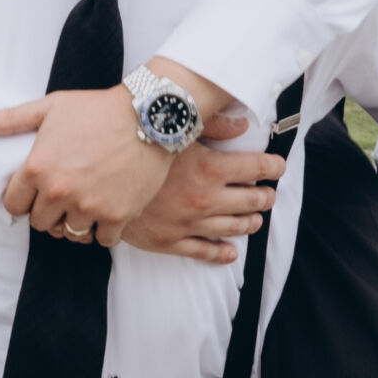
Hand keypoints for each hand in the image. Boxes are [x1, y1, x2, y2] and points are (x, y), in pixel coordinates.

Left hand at [0, 85, 168, 244]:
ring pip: (70, 235)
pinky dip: (103, 231)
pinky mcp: (117, 216)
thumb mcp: (50, 107)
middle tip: (62, 199)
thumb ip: (10, 119)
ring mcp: (89, 206)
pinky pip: (102, 240)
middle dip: (48, 213)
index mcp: (38, 168)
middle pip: (40, 224)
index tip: (34, 196)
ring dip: (74, 224)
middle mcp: (60, 192)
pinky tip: (107, 212)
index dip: (22, 201)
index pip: (14, 206)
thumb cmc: (97, 109)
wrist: (149, 116)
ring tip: (83, 207)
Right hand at [124, 115, 284, 263]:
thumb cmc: (138, 148)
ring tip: (255, 219)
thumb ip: (214, 125)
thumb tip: (243, 124)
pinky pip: (205, 251)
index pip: (257, 167)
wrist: (100, 179)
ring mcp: (190, 223)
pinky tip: (231, 251)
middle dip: (265, 196)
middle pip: (252, 200)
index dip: (273, 166)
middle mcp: (206, 199)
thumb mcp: (177, 129)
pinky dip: (223, 253)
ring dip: (250, 222)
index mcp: (211, 168)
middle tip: (269, 194)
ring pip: (234, 227)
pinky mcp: (171, 241)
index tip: (278, 166)